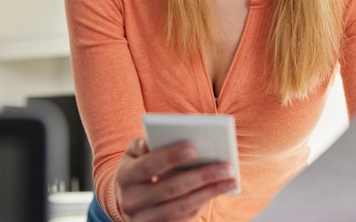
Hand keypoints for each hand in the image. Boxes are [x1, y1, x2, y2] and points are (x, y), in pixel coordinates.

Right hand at [114, 138, 236, 221]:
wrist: (127, 200)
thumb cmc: (137, 168)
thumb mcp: (133, 154)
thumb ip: (142, 144)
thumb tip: (150, 142)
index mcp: (125, 176)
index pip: (149, 165)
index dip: (171, 157)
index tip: (194, 148)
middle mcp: (131, 201)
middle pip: (171, 188)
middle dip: (201, 176)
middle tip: (226, 167)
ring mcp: (144, 220)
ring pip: (181, 207)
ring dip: (209, 193)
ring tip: (231, 180)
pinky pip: (184, 218)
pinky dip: (203, 203)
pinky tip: (218, 191)